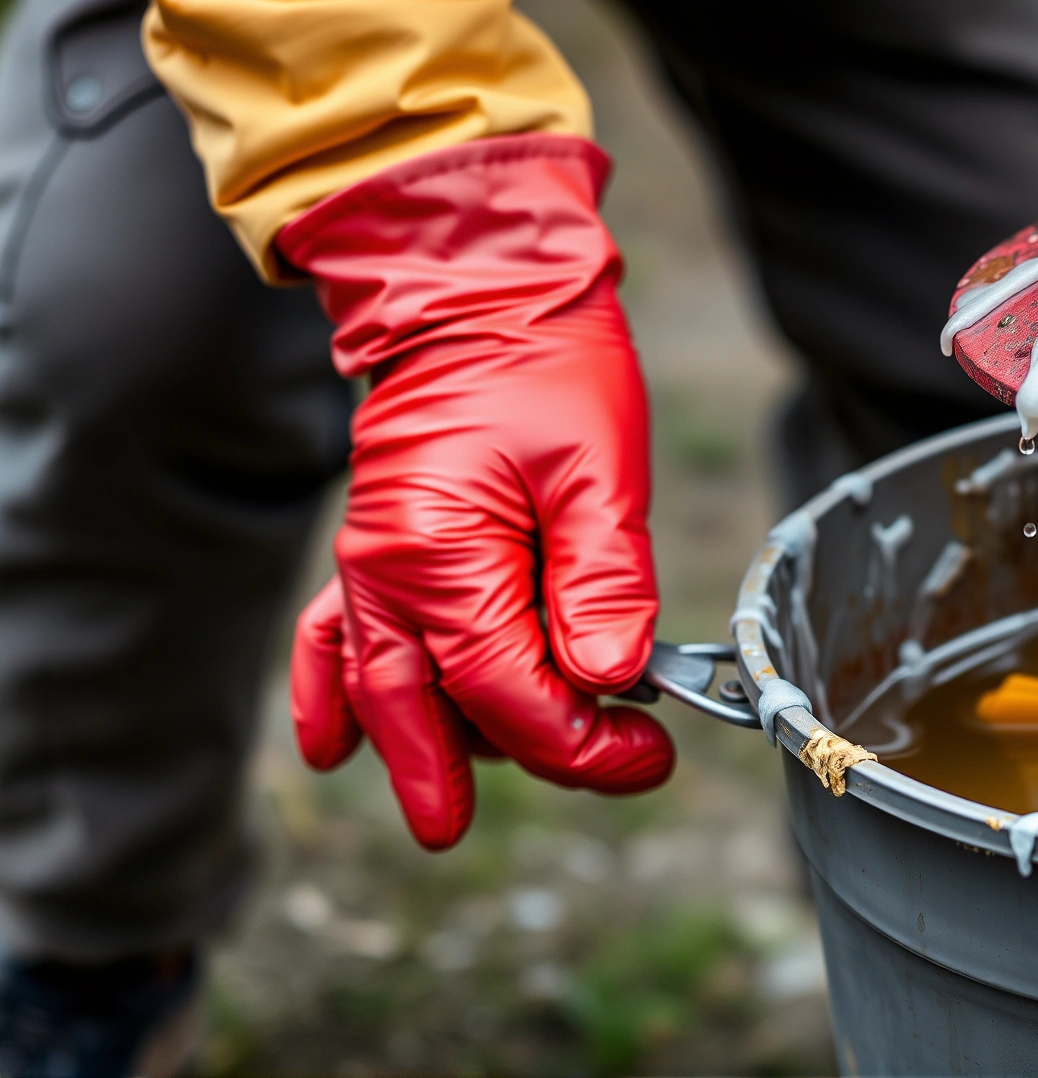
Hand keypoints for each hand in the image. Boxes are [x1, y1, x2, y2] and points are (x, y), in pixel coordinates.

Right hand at [284, 135, 672, 849]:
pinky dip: (334, 698)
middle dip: (529, 760)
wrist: (480, 290)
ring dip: (449, 744)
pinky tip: (332, 752)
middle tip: (617, 774)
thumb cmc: (548, 366)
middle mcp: (387, 575)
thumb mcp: (599, 469)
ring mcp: (369, 567)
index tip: (653, 753)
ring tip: (522, 769)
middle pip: (443, 712)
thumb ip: (604, 582)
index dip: (583, 743)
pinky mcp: (374, 554)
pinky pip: (336, 643)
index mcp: (441, 556)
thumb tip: (611, 681)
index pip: (507, 694)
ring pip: (390, 694)